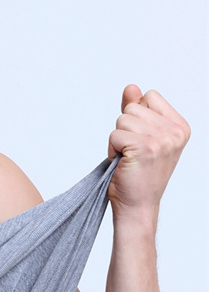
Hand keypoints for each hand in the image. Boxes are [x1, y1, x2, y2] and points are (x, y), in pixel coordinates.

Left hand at [107, 84, 189, 212]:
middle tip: (131, 152)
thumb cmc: (138, 173)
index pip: (150, 96)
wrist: (137, 204)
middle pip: (133, 107)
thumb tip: (131, 87)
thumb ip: (137, 110)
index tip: (140, 139)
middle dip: (124, 128)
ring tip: (127, 158)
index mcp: (180, 126)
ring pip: (122, 119)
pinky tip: (122, 162)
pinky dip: (111, 148)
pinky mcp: (144, 148)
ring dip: (117, 139)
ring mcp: (161, 139)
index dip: (136, 116)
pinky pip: (114, 133)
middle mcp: (175, 132)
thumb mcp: (141, 137)